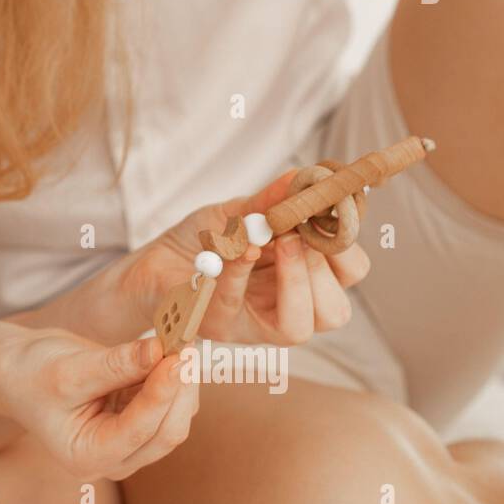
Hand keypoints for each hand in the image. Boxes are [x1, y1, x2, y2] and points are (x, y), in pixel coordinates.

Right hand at [0, 331, 197, 481]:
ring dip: (181, 382)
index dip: (162, 394)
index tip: (176, 357)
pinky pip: (168, 403)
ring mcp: (129, 443)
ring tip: (180, 340)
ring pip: (174, 417)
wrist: (17, 371)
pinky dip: (173, 377)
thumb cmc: (31, 374)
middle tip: (186, 345)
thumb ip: (116, 364)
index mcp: (89, 456)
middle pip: (166, 432)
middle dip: (179, 389)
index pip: (140, 431)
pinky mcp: (138, 420)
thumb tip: (160, 350)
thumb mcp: (69, 369)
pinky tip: (171, 348)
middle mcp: (115, 458)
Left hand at [119, 170, 371, 346]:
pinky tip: (238, 247)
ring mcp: (254, 323)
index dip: (348, 246)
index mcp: (304, 276)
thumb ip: (272, 201)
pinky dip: (238, 272)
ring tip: (279, 245)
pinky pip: (236, 303)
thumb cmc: (202, 240)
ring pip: (298, 327)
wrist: (153, 262)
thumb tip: (305, 176)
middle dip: (325, 271)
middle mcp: (287, 307)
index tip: (333, 211)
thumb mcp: (241, 212)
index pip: (350, 272)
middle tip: (300, 236)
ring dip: (294, 283)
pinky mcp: (217, 327)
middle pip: (335, 311)